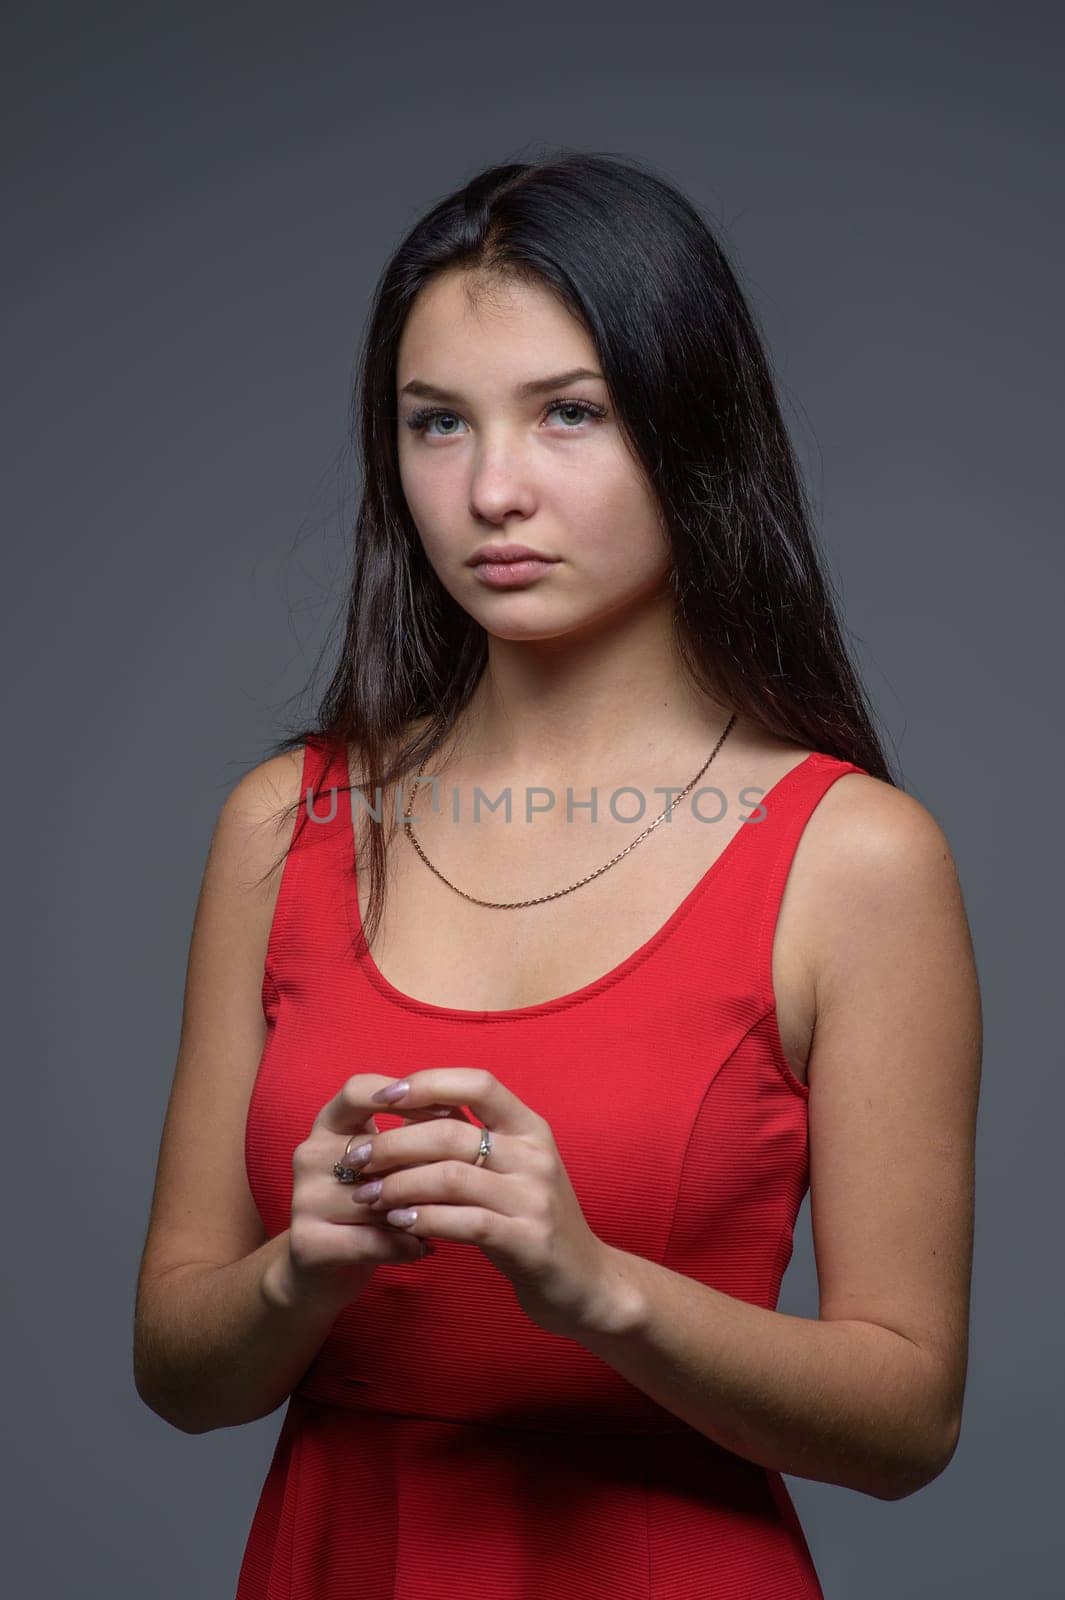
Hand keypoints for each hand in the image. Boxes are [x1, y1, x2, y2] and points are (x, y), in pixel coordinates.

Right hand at [279, 1073, 451, 1307]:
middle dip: (423, 1166)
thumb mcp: (391, 1162)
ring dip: (418, 1209)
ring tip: (446, 1218)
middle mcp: (309, 1153)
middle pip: (377, 1146)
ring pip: (378, 1197)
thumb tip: (461, 1116)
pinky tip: (423, 1247)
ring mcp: (303, 1197)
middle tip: (461, 1182)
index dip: (404, 1097)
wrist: (323, 1270)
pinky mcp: (306, 1241)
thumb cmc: (372, 1204)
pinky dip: (404, 1245)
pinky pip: (370, 1239)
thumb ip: (420, 1133)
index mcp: (328, 1123)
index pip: (359, 1089)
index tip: (447, 1115)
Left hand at [342, 1066, 617, 1338]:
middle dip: (394, 1143)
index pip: (478, 1082)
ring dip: (399, 1185)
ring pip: (452, 1177)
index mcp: (530, 1127)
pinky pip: (466, 1222)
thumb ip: (467, 1139)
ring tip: (367, 1195)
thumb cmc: (530, 1218)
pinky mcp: (529, 1241)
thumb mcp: (509, 1168)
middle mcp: (536, 1154)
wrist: (585, 1281)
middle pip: (452, 1132)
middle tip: (356, 1158)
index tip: (384, 1096)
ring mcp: (535, 1197)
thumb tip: (405, 1110)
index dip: (428, 1083)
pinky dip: (426, 1220)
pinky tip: (399, 1223)